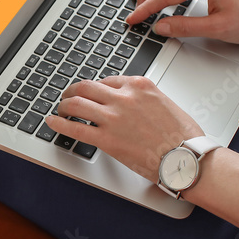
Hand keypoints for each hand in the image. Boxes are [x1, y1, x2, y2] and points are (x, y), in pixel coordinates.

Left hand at [46, 76, 202, 182]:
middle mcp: (124, 97)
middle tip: (68, 97)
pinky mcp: (107, 139)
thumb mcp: (165, 104)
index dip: (96, 89)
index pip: (108, 80)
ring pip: (77, 103)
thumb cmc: (183, 136)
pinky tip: (52, 122)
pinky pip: (75, 127)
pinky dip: (59, 123)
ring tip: (60, 110)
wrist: (187, 157)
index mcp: (140, 85)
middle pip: (87, 86)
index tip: (91, 94)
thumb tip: (133, 104)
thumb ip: (145, 99)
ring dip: (64, 105)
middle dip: (73, 90)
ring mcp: (114, 117)